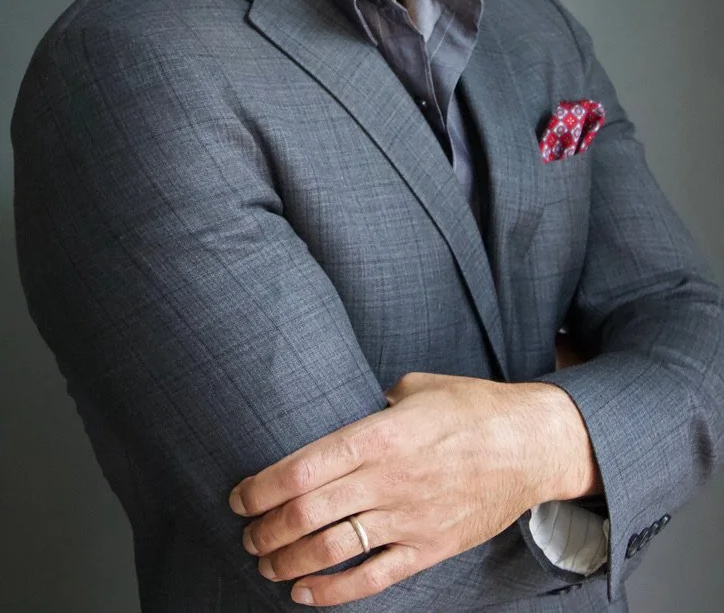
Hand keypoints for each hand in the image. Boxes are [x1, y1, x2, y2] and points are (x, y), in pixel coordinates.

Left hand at [229, 372, 598, 605]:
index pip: (304, 468)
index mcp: (381, 435)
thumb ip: (374, 401)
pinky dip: (333, 592)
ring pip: (332, 549)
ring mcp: (409, 518)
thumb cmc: (472, 407)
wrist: (531, 444)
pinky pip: (373, 578)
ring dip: (288, 560)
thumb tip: (342, 407)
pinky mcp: (429, 547)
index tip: (239, 495)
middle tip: (246, 532)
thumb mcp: (417, 386)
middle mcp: (389, 479)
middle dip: (265, 528)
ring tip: (265, 561)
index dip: (262, 487)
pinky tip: (304, 593)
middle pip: (307, 514)